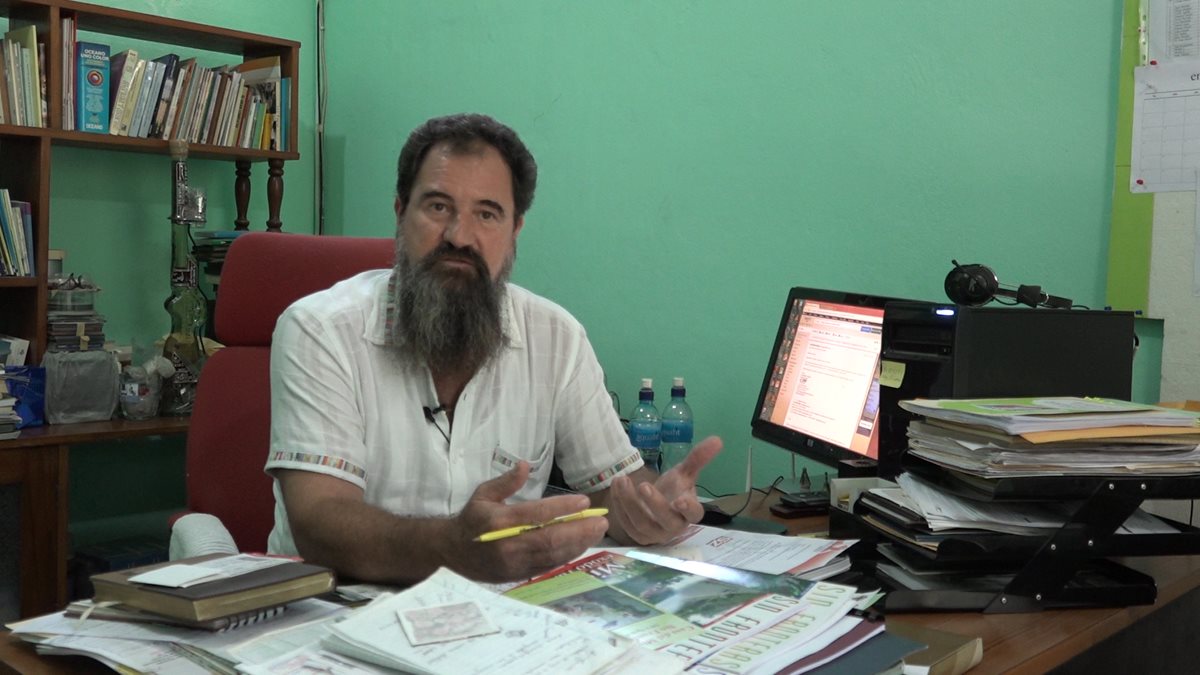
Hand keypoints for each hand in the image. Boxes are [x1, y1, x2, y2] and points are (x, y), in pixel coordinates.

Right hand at [449, 461, 607, 581]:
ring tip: (597, 532)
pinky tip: (581, 545)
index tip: (583, 501)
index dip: (562, 508)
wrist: (452, 552)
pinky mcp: (518, 575)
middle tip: (601, 521)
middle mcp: (506, 545)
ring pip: (552, 556)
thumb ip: (506, 481)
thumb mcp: (483, 494)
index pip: (535, 515)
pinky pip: (548, 566)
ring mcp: (514, 563)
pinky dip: (567, 556)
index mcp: (497, 521)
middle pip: (549, 539)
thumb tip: (525, 465)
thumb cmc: (472, 519)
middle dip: (579, 530)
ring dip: (578, 545)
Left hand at [607, 436, 722, 544]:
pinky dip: (619, 506)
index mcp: (690, 512)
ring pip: (641, 523)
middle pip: (666, 520)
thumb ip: (698, 458)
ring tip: (622, 480)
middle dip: (654, 504)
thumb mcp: (684, 473)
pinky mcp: (638, 537)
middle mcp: (674, 527)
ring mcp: (655, 534)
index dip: (688, 508)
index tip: (680, 499)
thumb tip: (717, 439)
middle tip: (644, 485)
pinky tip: (616, 488)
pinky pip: (627, 524)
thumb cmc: (673, 491)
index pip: (693, 513)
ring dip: (629, 502)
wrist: (654, 506)